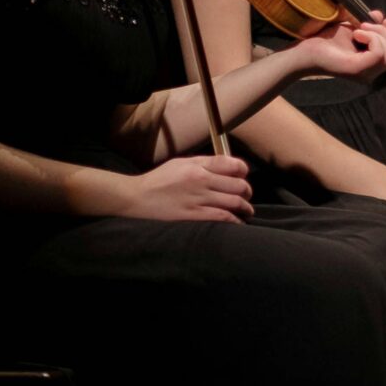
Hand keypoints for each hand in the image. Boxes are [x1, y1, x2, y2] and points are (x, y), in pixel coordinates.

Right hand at [120, 154, 253, 221]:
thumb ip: (203, 164)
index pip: (232, 164)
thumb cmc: (159, 180)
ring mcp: (198, 199)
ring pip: (234, 202)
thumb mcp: (181, 163)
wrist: (138, 197)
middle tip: (247, 196)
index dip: (243, 171)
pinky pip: (222, 217)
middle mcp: (201, 180)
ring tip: (247, 211)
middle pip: (238, 185)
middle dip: (247, 191)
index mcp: (198, 165)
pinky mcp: (194, 215)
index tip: (244, 176)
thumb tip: (226, 167)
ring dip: (245, 208)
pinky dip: (234, 220)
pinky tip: (237, 222)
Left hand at [293, 11, 385, 80]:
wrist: (306, 49)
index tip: (380, 19)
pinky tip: (356, 34)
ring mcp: (367, 74)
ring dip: (378, 33)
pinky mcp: (359, 71)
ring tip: (359, 29)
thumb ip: (370, 24)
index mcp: (372, 65)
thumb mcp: (354, 27)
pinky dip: (371, 38)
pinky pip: (379, 53)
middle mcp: (372, 73)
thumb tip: (381, 17)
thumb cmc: (326, 39)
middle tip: (364, 25)